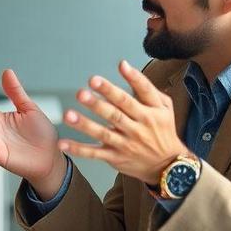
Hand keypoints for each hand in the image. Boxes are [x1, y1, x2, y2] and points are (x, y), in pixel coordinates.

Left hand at [59, 60, 189, 185]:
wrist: (168, 165)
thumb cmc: (162, 130)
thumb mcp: (164, 108)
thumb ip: (146, 88)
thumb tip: (125, 65)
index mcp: (150, 113)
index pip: (142, 93)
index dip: (132, 78)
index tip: (121, 65)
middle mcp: (138, 128)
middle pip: (117, 113)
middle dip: (98, 103)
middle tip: (82, 92)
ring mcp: (126, 144)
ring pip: (103, 133)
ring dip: (84, 124)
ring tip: (68, 115)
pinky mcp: (115, 157)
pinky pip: (95, 154)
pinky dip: (78, 149)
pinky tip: (63, 143)